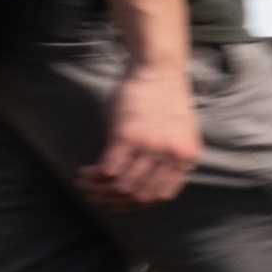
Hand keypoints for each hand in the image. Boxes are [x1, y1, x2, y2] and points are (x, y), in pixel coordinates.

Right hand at [78, 58, 202, 209]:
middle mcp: (171, 157)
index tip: (118, 201)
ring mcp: (150, 147)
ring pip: (122, 186)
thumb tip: (137, 175)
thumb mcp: (175, 132)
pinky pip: (108, 170)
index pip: (161, 196)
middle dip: (114, 200)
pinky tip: (85, 172)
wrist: (158, 67)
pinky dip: (94, 176)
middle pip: (139, 195)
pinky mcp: (127, 136)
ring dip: (99, 190)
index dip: (136, 204)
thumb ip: (163, 155)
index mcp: (186, 158)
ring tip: (86, 183)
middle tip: (96, 195)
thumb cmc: (163, 95)